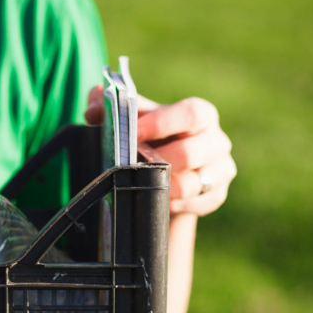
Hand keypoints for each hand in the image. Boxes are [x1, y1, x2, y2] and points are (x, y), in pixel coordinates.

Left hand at [85, 85, 235, 215]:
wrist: (163, 171)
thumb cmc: (149, 138)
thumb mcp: (132, 120)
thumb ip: (109, 107)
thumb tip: (91, 111)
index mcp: (199, 114)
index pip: (191, 114)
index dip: (162, 123)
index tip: (134, 134)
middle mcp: (216, 140)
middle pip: (191, 153)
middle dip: (156, 162)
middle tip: (131, 166)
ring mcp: (220, 169)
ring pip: (193, 184)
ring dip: (162, 187)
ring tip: (142, 184)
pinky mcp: (216, 195)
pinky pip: (196, 204)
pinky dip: (173, 204)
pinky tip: (157, 200)